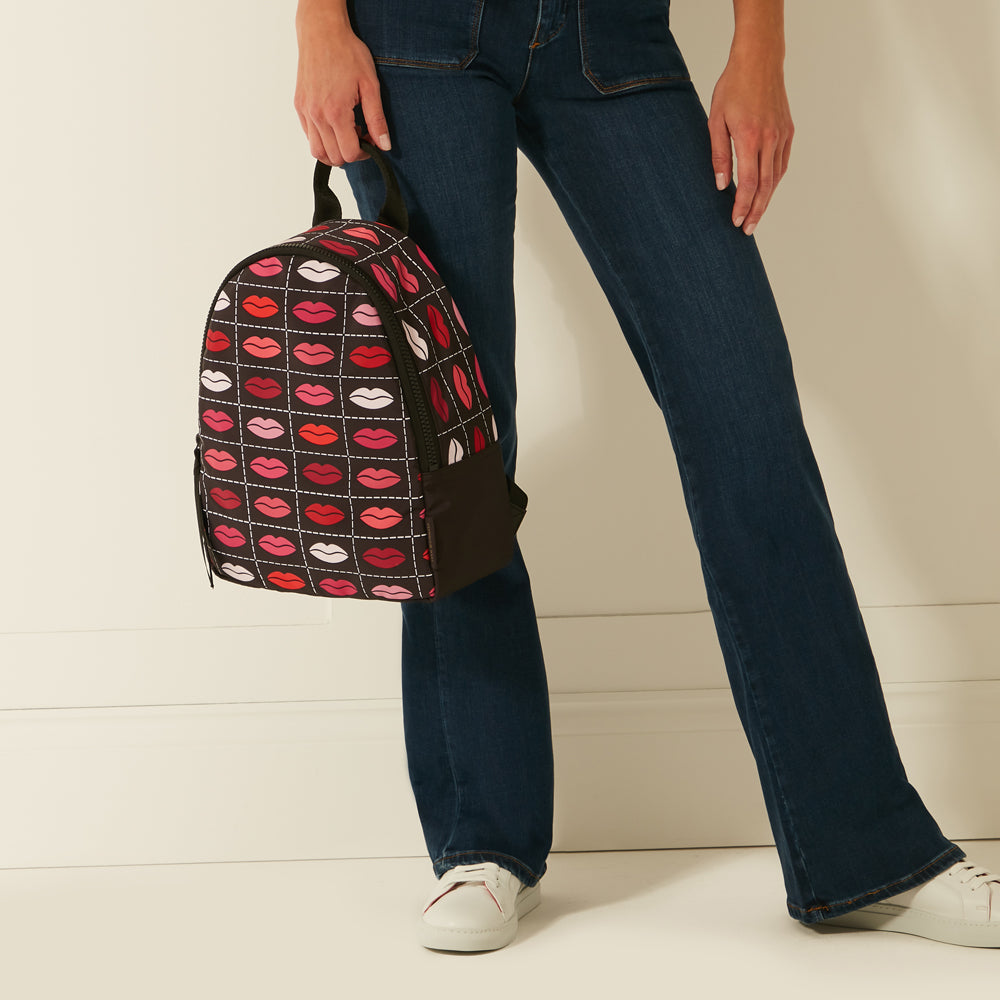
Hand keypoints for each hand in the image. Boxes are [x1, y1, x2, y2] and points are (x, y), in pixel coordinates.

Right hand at [294, 0, 390, 164]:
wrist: (322, 32)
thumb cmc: (347, 53)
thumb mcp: (370, 85)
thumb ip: (377, 119)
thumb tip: (384, 145)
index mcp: (335, 112)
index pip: (348, 154)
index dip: (363, 153)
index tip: (370, 141)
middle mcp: (317, 115)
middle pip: (333, 157)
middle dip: (350, 152)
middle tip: (360, 134)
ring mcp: (306, 112)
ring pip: (317, 152)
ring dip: (334, 150)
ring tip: (346, 132)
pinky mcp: (299, 107)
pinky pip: (309, 136)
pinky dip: (322, 139)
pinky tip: (334, 124)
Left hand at [708, 50, 792, 234]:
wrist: (759, 61)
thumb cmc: (732, 88)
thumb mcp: (716, 121)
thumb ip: (719, 154)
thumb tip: (720, 185)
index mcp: (749, 138)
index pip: (747, 183)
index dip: (742, 206)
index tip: (736, 221)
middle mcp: (770, 139)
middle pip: (764, 186)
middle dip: (756, 211)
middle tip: (747, 230)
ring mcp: (782, 136)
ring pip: (775, 178)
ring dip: (766, 200)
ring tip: (756, 216)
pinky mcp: (788, 131)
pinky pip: (782, 164)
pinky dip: (774, 182)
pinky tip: (766, 192)